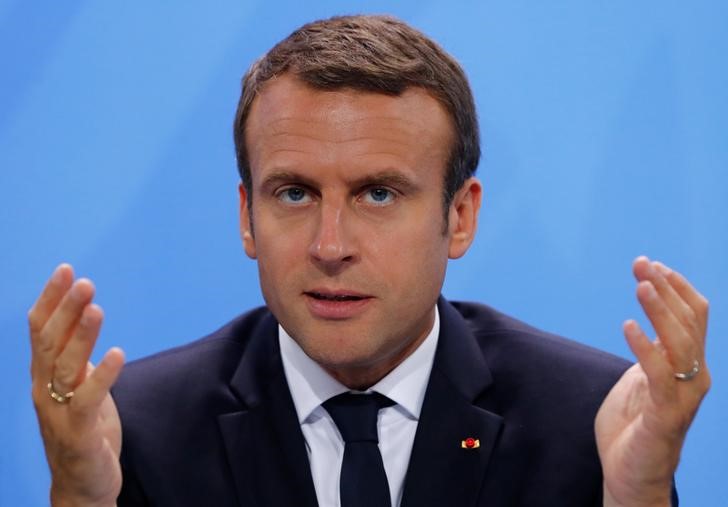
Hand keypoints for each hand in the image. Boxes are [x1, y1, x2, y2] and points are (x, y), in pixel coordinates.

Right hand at [29, 264, 124, 506]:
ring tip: (96, 307)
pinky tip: (116, 353)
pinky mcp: (79, 432)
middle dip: (65, 310)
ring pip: (66, 367)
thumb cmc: (82, 429)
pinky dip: (102, 375)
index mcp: (43, 376)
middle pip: (50, 343)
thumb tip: (83, 316)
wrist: (81, 485)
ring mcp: (59, 412)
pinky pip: (89, 400)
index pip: (40, 331)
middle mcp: (44, 390)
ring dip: (81, 336)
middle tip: (83, 281)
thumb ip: (76, 355)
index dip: (51, 300)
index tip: (66, 269)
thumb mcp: (77, 386)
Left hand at [596, 257, 709, 506]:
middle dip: (665, 289)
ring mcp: (683, 396)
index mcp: (689, 366)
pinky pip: (658, 374)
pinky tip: (628, 325)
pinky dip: (644, 347)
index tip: (651, 264)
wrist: (631, 474)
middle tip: (641, 264)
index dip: (675, 288)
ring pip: (680, 343)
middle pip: (688, 322)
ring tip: (641, 285)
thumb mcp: (640, 380)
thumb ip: (649, 354)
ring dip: (660, 311)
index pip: (694, 317)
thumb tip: (645, 323)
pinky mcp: (665, 414)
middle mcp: (694, 377)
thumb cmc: (634, 426)